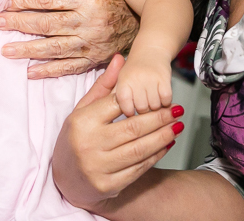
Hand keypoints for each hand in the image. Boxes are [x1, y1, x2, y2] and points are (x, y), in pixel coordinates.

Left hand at [0, 0, 138, 78]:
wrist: (143, 20)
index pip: (51, 0)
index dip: (28, 1)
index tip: (10, 2)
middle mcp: (88, 22)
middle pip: (47, 24)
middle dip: (20, 24)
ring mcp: (90, 43)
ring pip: (54, 48)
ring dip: (28, 49)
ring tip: (6, 50)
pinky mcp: (94, 59)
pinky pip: (68, 67)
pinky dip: (48, 71)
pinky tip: (30, 71)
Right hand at [52, 55, 182, 209]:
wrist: (65, 179)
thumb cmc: (76, 138)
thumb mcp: (83, 109)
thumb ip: (104, 86)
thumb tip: (120, 58)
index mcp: (82, 121)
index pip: (118, 105)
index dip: (143, 100)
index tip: (163, 97)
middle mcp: (89, 144)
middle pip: (133, 128)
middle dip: (160, 118)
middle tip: (177, 111)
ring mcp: (98, 167)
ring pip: (139, 149)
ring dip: (163, 137)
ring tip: (178, 126)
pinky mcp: (108, 185)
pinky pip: (138, 169)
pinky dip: (156, 156)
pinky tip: (167, 145)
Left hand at [115, 49, 173, 115]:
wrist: (150, 51)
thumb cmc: (134, 71)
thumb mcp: (120, 82)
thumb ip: (119, 99)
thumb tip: (124, 120)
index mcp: (123, 81)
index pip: (125, 106)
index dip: (130, 112)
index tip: (132, 111)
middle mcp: (136, 79)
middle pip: (141, 109)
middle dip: (144, 110)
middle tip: (144, 103)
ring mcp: (151, 78)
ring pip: (155, 106)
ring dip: (155, 107)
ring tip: (152, 98)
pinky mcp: (164, 79)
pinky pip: (166, 100)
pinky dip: (166, 102)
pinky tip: (161, 97)